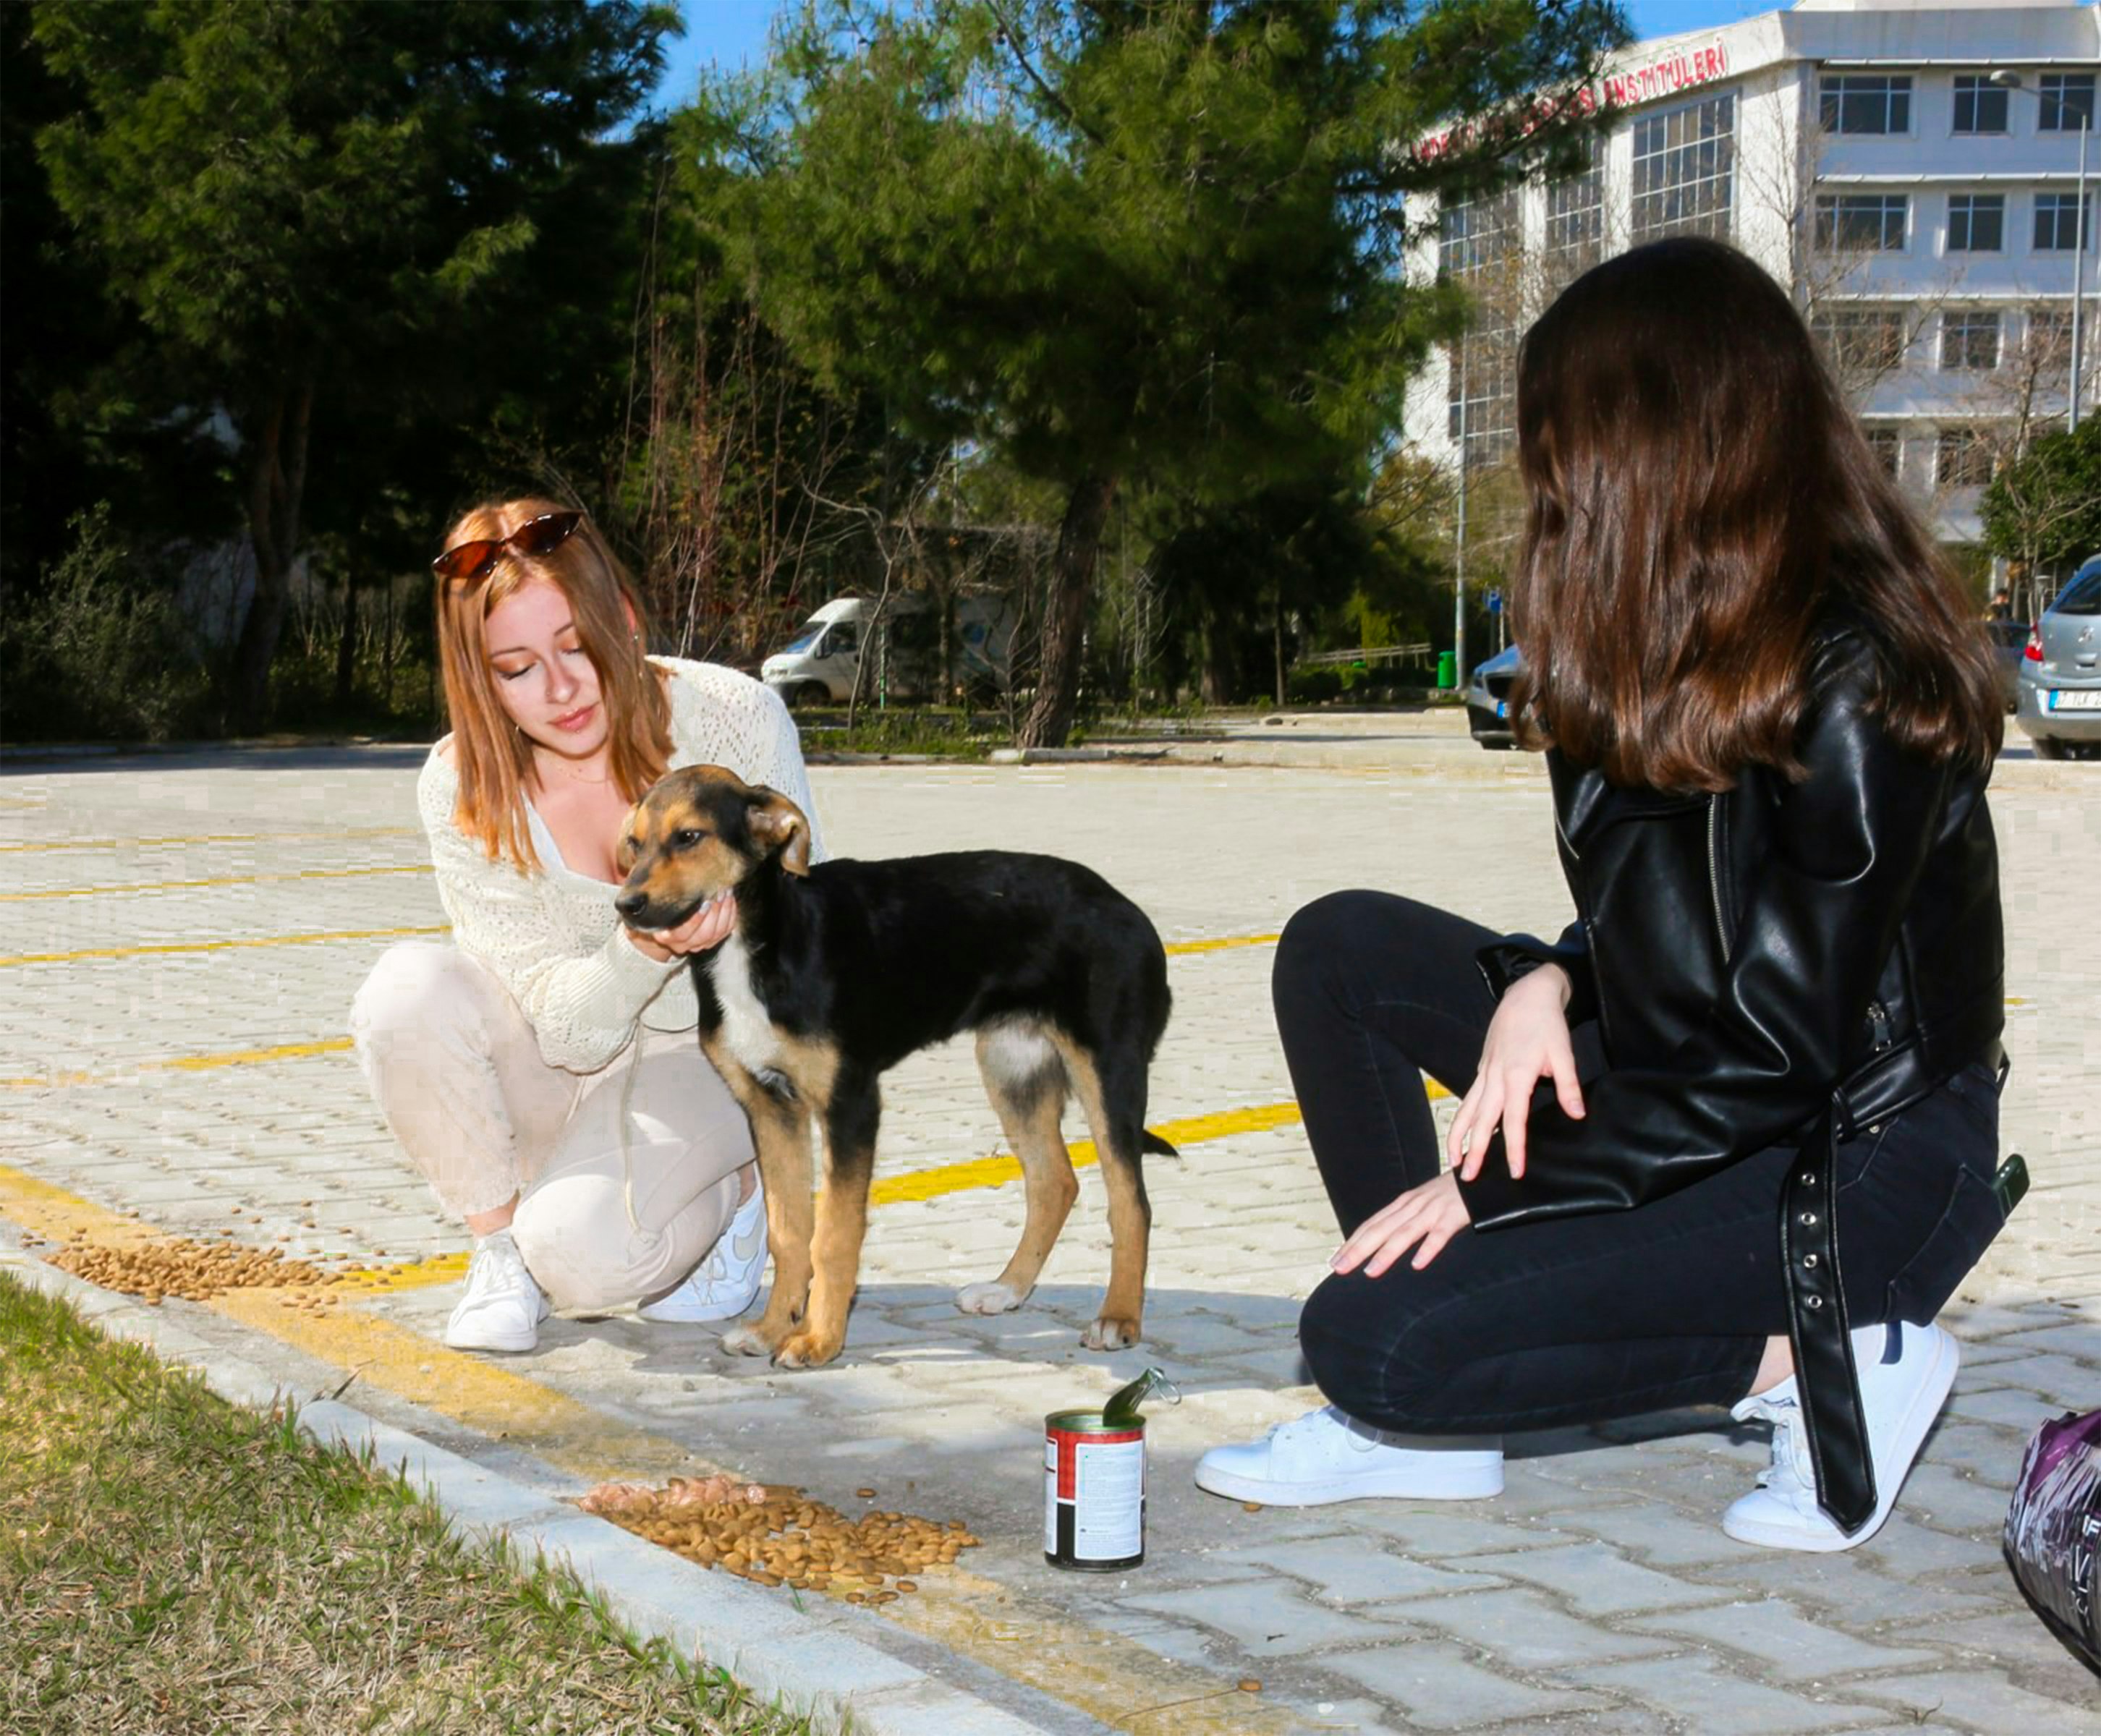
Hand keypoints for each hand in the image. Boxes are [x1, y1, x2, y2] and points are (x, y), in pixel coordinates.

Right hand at [626, 892, 736, 960]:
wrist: (656, 929)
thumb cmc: (650, 911)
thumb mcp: (641, 907)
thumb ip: (640, 902)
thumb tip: (636, 894)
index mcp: (665, 937)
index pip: (682, 933)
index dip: (695, 920)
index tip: (703, 903)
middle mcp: (683, 945)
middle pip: (704, 934)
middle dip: (714, 913)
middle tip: (718, 893)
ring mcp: (699, 944)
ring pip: (717, 933)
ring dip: (724, 912)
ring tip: (724, 892)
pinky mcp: (712, 940)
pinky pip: (725, 930)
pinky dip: (730, 914)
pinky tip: (729, 899)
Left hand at [1332, 1173, 1470, 1275]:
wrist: (1477, 1172)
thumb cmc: (1449, 1193)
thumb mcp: (1421, 1203)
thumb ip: (1404, 1220)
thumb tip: (1382, 1241)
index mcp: (1402, 1204)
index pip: (1371, 1225)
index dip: (1352, 1243)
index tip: (1335, 1261)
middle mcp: (1412, 1205)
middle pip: (1380, 1230)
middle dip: (1358, 1250)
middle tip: (1340, 1268)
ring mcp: (1432, 1210)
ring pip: (1405, 1233)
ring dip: (1386, 1253)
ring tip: (1370, 1271)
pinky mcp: (1454, 1216)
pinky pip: (1439, 1235)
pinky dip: (1427, 1249)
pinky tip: (1417, 1264)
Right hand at [1447, 963, 1583, 1181]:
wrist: (1527, 994)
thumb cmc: (1546, 1023)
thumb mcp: (1563, 1053)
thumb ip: (1568, 1085)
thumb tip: (1577, 1114)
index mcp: (1517, 1075)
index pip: (1513, 1120)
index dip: (1515, 1148)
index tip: (1515, 1171)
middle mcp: (1495, 1077)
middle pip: (1482, 1121)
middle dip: (1475, 1151)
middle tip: (1468, 1178)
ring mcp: (1485, 1072)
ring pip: (1467, 1109)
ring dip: (1459, 1136)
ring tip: (1453, 1161)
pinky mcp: (1483, 1067)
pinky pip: (1469, 1098)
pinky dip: (1462, 1118)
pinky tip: (1462, 1131)